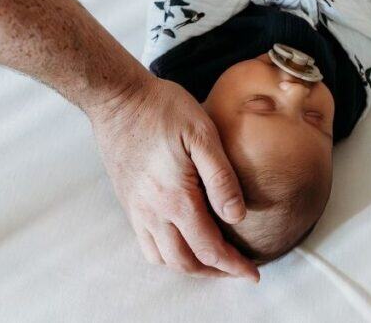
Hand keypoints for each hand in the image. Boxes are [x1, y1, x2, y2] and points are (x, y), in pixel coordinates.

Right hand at [87, 74, 258, 280]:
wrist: (118, 98)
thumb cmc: (162, 109)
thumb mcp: (203, 134)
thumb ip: (222, 178)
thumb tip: (237, 216)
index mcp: (175, 198)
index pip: (209, 249)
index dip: (234, 266)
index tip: (253, 273)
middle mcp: (152, 211)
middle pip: (186, 262)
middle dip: (215, 272)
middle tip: (237, 269)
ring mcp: (136, 209)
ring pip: (163, 258)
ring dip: (191, 266)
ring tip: (213, 260)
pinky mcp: (128, 202)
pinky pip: (145, 244)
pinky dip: (167, 254)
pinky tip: (182, 240)